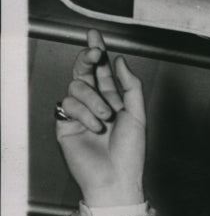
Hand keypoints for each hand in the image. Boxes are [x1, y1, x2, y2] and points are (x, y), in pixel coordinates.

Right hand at [56, 29, 145, 207]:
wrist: (116, 179)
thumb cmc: (130, 155)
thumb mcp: (137, 116)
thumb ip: (131, 86)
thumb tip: (120, 61)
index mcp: (113, 102)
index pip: (102, 72)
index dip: (98, 53)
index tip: (96, 37)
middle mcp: (95, 105)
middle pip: (84, 72)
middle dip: (88, 58)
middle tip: (95, 52)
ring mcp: (79, 114)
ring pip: (76, 86)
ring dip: (93, 99)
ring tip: (106, 117)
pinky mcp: (65, 125)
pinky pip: (68, 105)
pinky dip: (83, 113)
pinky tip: (94, 128)